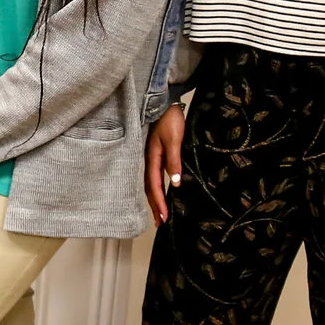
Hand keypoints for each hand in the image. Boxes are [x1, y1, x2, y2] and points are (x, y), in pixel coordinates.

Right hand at [145, 102, 187, 223]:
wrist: (165, 101)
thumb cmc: (169, 119)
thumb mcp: (174, 140)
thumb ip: (174, 161)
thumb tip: (175, 183)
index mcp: (152, 158)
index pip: (154, 186)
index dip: (159, 203)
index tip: (164, 218)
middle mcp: (149, 160)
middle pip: (150, 188)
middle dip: (155, 206)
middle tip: (160, 222)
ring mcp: (152, 156)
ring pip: (151, 182)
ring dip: (155, 198)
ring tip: (159, 212)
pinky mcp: (156, 153)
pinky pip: (154, 174)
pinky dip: (156, 187)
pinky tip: (161, 190)